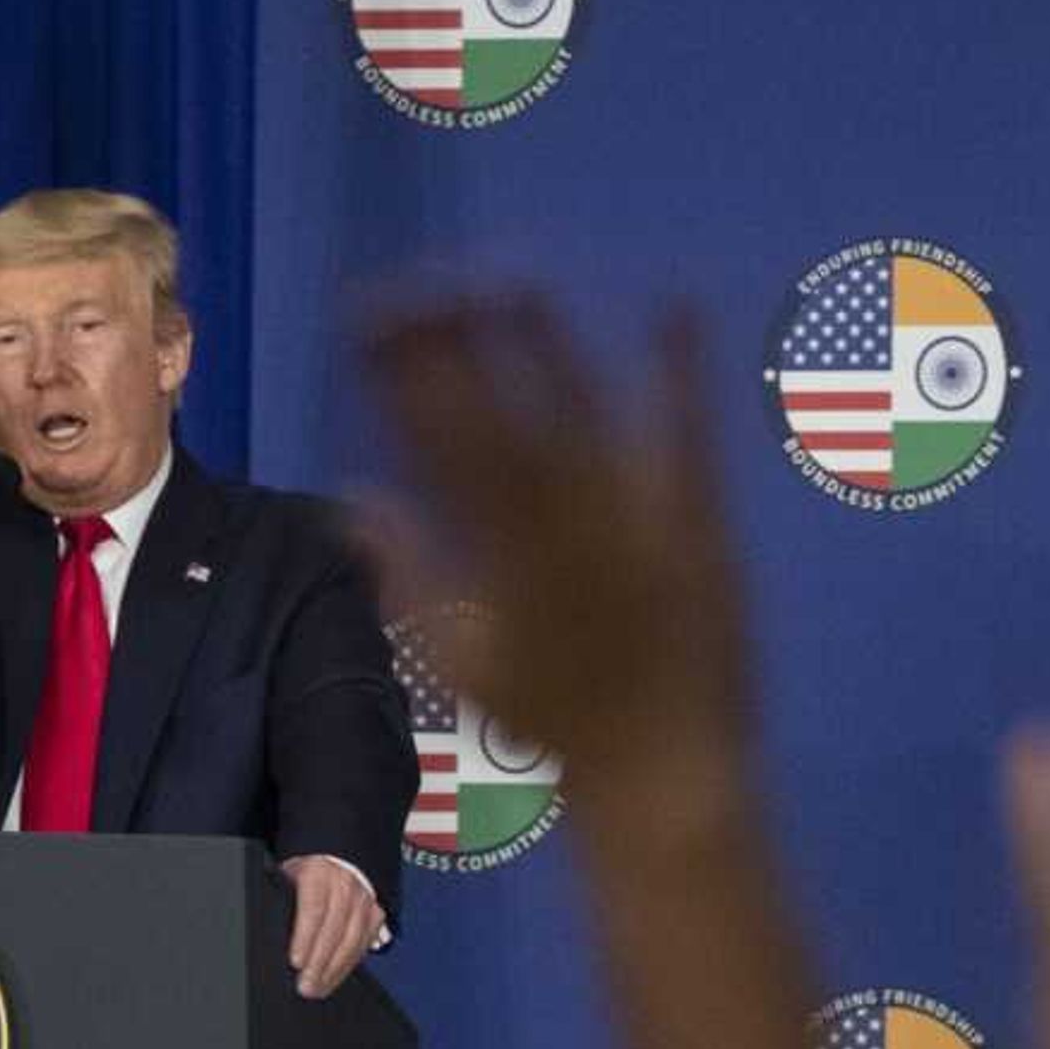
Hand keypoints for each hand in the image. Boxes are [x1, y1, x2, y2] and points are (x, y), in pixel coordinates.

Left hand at [280, 855, 378, 999]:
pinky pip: (365, 941)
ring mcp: (363, 899)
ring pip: (353, 940)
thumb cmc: (306, 869)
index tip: (296, 962)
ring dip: (335, 969)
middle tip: (305, 987)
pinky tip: (337, 976)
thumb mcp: (288, 875)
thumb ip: (284, 901)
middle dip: (319, 963)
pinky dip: (352, 961)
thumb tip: (271, 934)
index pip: (313, 909)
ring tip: (319, 988)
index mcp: (318, 873)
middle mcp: (344, 885)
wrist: (336, 853)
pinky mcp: (375, 911)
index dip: (304, 938)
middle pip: (334, 930)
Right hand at [363, 291, 751, 835]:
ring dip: (540, 341)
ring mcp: (630, 517)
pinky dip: (681, 366)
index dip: (400, 372)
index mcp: (492, 551)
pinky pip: (688, 430)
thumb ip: (405, 575)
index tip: (372, 319)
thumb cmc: (557, 723)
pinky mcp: (696, 518)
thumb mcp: (460, 658)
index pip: (433, 437)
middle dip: (454, 342)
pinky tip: (675, 301)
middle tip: (424, 284)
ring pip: (576, 407)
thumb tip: (353, 502)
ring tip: (509, 277)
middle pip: (495, 409)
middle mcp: (556, 522)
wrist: (662, 771)